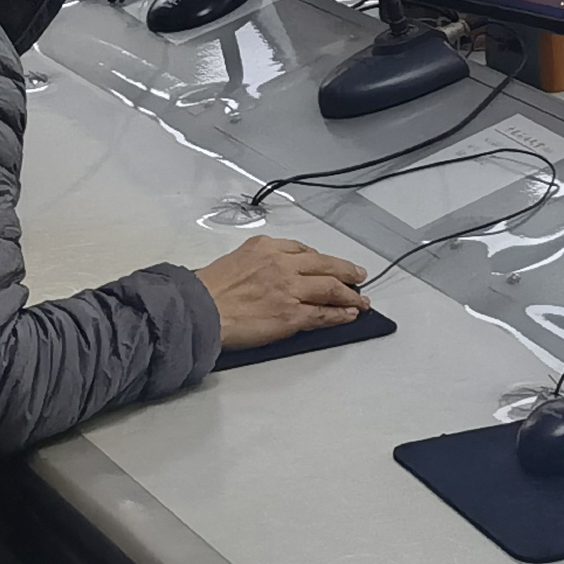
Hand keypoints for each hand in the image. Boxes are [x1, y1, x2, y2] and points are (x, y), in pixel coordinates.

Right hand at [196, 234, 365, 349]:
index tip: (330, 266)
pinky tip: (349, 314)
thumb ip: (262, 260)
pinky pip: (322, 314)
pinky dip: (340, 314)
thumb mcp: (238, 257)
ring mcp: (290, 290)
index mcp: (268, 247)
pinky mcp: (292, 316)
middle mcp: (283, 264)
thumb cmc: (212, 288)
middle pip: (325, 266)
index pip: (304, 251)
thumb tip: (279, 271)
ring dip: (350, 295)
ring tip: (361, 300)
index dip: (323, 260)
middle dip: (347, 271)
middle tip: (359, 276)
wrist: (202, 309)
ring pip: (330, 289)